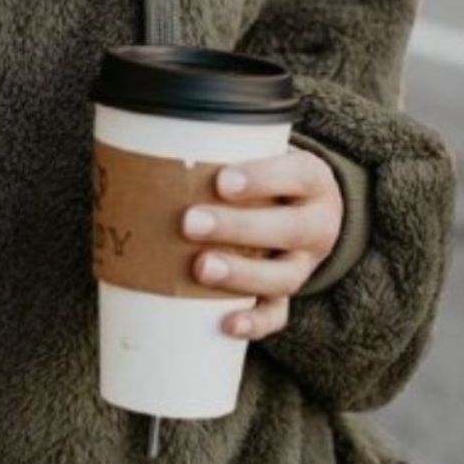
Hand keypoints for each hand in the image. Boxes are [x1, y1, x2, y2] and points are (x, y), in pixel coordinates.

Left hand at [180, 145, 344, 339]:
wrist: (304, 207)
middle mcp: (316, 224)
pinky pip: (277, 315)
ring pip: (284, 277)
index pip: (296, 175)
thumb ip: (222, 150)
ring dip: (241, 275)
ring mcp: (303, 265)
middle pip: (288, 229)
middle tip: (190, 222)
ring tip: (200, 268)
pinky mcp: (287, 295)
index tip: (221, 180)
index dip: (261, 178)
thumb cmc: (263, 177)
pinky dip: (254, 322)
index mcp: (312, 181)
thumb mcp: (259, 153)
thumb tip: (147, 139)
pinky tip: (225, 323)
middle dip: (237, 227)